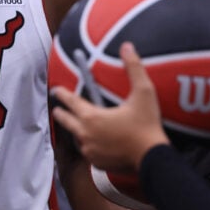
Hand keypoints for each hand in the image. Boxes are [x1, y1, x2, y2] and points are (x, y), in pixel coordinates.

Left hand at [51, 42, 168, 172]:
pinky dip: (90, 145)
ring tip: (79, 125)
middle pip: (65, 121)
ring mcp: (90, 150)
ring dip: (77, 130)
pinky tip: (95, 142)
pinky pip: (88, 151)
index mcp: (91, 117)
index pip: (70, 101)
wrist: (153, 158)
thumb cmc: (147, 125)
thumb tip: (127, 46)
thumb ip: (134, 68)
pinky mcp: (97, 163)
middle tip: (58, 109)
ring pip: (77, 137)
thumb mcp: (143, 92)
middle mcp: (85, 134)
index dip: (62, 94)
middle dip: (61, 113)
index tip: (56, 90)